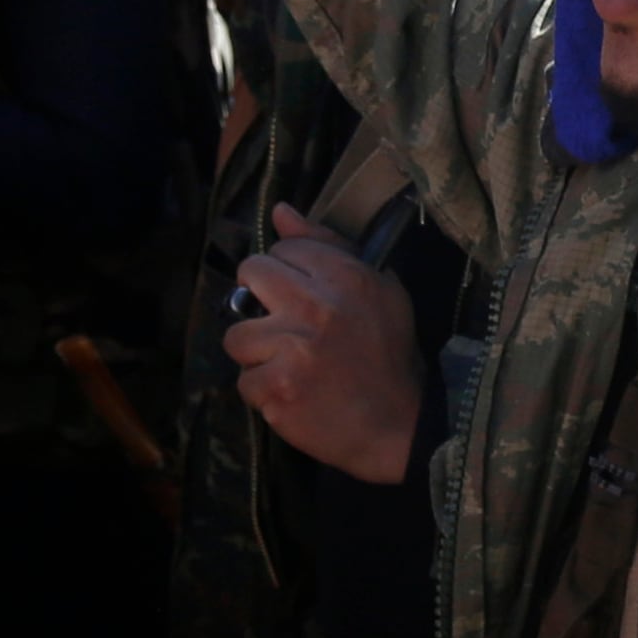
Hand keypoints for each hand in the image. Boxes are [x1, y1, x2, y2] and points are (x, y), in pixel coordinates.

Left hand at [221, 205, 424, 481]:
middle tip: (285, 327)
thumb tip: (280, 212)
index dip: (289, 273)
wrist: (400, 425)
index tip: (306, 297)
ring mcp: (293, 349)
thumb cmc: (389, 355)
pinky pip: (244, 382)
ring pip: (237, 336)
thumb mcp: (378, 290)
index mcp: (345, 277)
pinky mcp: (277, 388)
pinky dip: (265, 392)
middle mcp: (316, 306)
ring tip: (290, 366)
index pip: (283, 249)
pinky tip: (294, 394)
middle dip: (261, 302)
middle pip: (250, 276)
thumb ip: (328, 246)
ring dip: (258, 354)